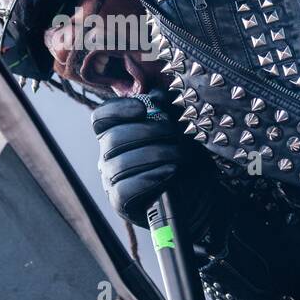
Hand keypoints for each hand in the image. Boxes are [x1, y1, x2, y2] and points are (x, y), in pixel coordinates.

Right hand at [91, 94, 189, 226]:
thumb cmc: (184, 162)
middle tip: (175, 133)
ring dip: (155, 154)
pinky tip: (170, 171)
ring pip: (119, 164)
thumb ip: (166, 112)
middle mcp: (107, 157)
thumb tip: (158, 95)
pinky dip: (149, 177)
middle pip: (112, 139)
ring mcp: (111, 181)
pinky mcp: (121, 204)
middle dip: (147, 132)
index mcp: (115, 135)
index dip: (118, 109)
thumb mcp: (179, 132)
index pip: (101, 118)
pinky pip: (125, 189)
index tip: (144, 109)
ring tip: (180, 154)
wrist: (198, 197)